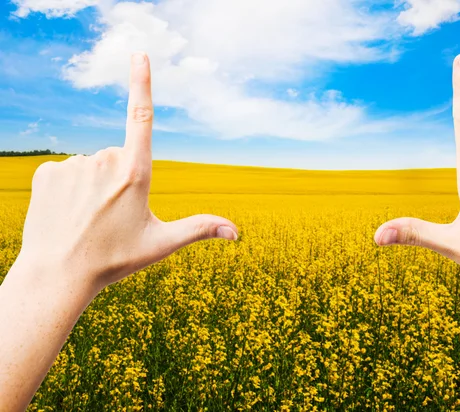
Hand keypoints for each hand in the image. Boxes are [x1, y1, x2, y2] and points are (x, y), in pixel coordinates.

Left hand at [17, 52, 237, 292]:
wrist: (58, 276)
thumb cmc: (114, 260)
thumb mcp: (162, 244)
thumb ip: (200, 228)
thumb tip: (237, 232)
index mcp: (135, 172)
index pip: (142, 117)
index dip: (142, 82)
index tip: (139, 53)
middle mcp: (103, 161)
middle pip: (118, 157)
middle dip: (119, 179)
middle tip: (110, 216)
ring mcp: (73, 165)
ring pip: (92, 165)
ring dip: (93, 185)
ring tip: (88, 218)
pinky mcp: (48, 172)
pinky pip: (66, 172)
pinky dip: (69, 188)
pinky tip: (67, 213)